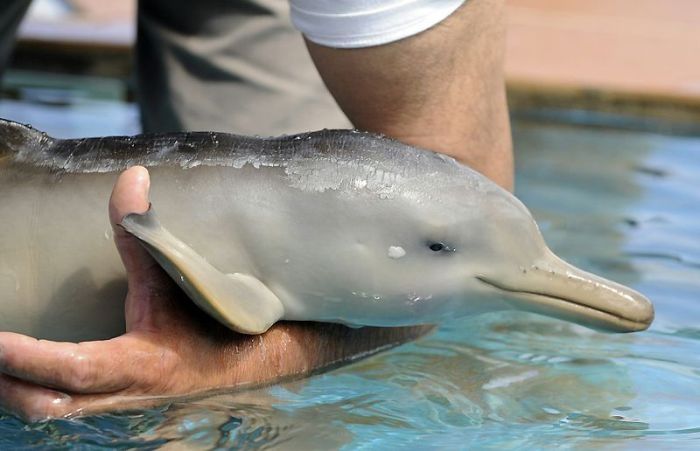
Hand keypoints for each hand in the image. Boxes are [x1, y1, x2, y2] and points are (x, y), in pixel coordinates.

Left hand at [0, 166, 430, 420]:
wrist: (248, 364)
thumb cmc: (212, 321)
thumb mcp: (178, 276)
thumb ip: (143, 230)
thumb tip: (131, 176)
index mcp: (143, 363)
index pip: (73, 368)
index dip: (27, 356)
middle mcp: (126, 394)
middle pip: (45, 404)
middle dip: (4, 381)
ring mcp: (120, 408)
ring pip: (49, 415)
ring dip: (13, 391)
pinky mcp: (116, 408)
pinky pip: (63, 411)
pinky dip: (33, 394)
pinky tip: (19, 377)